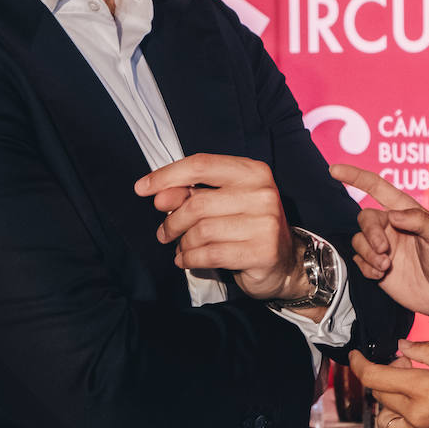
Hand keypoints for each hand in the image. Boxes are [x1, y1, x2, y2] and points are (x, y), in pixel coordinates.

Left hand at [135, 153, 301, 301]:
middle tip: (164, 233)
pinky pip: (210, 254)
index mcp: (252, 171)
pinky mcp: (263, 251)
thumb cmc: (247, 227)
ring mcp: (266, 223)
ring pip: (201, 231)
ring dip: (182, 243)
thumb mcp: (221, 203)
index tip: (142, 188)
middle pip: (197, 203)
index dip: (166, 175)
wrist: (286, 263)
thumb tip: (159, 195)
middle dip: (172, 221)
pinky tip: (186, 260)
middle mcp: (262, 193)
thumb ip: (191, 193)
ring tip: (180, 248)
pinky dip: (190, 259)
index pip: (201, 165)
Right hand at [330, 164, 428, 336]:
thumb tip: (392, 215)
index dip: (355, 177)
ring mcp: (382, 247)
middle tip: (384, 251)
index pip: (377, 188)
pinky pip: (358, 260)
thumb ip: (419, 220)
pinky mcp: (376, 266)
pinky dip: (366, 267)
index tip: (335, 170)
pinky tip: (381, 275)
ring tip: (386, 266)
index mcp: (406, 212)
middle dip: (370, 234)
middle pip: (365, 218)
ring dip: (369, 254)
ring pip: (358, 240)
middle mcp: (391, 226)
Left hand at [350, 340, 428, 427]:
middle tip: (405, 370)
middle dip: (384, 378)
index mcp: (424, 389)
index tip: (354, 356)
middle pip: (379, 395)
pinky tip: (416, 420)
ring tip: (411, 398)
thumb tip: (400, 345)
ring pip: (384, 420)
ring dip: (390, 405)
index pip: (375, 377)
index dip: (358, 364)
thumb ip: (427, 351)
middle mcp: (416, 416)